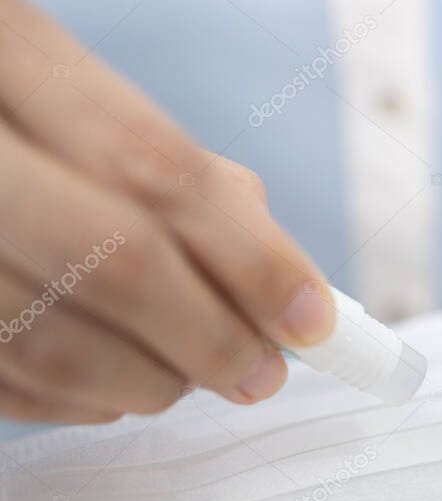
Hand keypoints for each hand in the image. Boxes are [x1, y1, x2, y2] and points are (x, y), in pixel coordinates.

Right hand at [0, 0, 333, 422]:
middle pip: (117, 262)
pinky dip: (87, 400)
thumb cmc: (14, 121)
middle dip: (214, 336)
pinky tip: (125, 382)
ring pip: (57, 347)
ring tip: (195, 377)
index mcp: (9, 59)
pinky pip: (10, 386)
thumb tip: (284, 281)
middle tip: (264, 372)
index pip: (154, 169)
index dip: (251, 257)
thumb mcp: (84, 104)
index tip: (312, 318)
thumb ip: (181, 176)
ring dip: (156, 379)